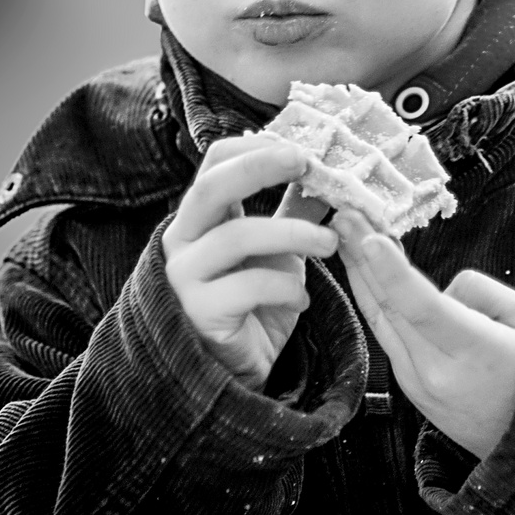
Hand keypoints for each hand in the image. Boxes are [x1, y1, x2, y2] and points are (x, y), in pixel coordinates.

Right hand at [163, 136, 338, 390]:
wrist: (235, 368)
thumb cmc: (254, 301)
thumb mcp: (280, 249)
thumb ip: (296, 211)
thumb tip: (327, 171)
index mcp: (203, 217)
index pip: (215, 162)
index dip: (256, 146)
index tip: (301, 146)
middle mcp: (183, 240)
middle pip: (212, 187)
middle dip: (261, 167)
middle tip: (307, 163)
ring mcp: (184, 277)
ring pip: (237, 236)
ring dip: (294, 234)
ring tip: (330, 243)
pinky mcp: (199, 313)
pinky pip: (247, 287)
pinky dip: (286, 288)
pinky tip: (301, 300)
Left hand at [332, 210, 514, 459]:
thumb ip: (480, 291)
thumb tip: (442, 288)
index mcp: (472, 351)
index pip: (422, 307)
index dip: (392, 271)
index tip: (368, 238)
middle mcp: (435, 371)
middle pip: (390, 308)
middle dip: (362, 257)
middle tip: (343, 215)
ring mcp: (416, 383)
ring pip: (380, 320)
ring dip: (361, 274)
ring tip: (344, 234)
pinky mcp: (409, 387)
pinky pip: (387, 334)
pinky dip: (375, 299)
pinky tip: (365, 272)